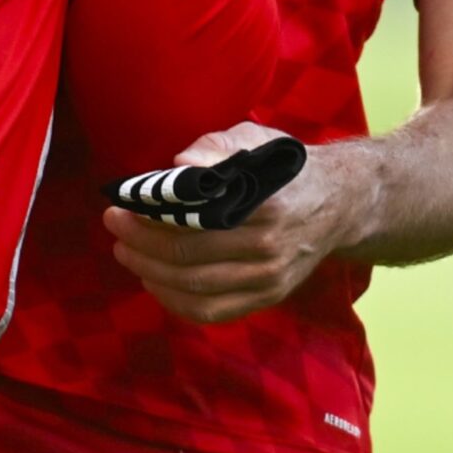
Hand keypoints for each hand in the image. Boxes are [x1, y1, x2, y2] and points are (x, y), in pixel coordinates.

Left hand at [103, 122, 351, 323]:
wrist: (338, 202)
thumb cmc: (285, 166)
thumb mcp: (256, 140)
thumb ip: (216, 148)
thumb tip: (179, 165)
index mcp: (265, 204)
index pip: (194, 221)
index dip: (151, 219)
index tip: (123, 205)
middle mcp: (268, 248)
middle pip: (189, 258)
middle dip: (141, 244)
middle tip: (114, 225)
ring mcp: (269, 280)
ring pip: (196, 290)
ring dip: (151, 274)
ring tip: (126, 253)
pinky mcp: (268, 297)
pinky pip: (213, 312)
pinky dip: (175, 302)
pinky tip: (154, 281)